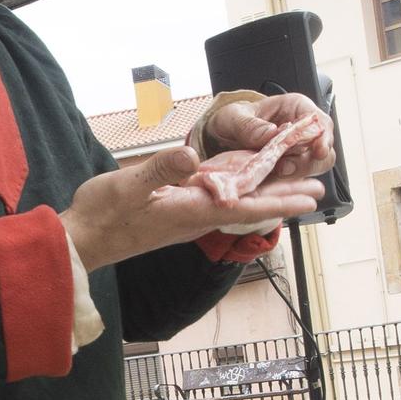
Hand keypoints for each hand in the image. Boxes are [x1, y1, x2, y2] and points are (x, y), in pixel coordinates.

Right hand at [62, 143, 323, 270]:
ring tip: (294, 185)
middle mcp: (196, 217)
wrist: (82, 241)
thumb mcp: (127, 187)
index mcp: (191, 211)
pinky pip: (220, 201)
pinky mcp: (178, 212)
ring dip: (267, 194)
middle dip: (284, 197)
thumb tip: (192, 158)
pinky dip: (242, 191)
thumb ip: (159, 170)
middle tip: (318, 190)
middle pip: (250, 208)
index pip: (246, 207)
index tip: (310, 197)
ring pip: (238, 204)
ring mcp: (188, 216)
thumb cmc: (101, 215)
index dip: (280, 201)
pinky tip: (248, 184)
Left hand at [205, 92, 335, 181]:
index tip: (318, 151)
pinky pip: (298, 179)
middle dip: (308, 162)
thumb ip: (250, 125)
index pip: (321, 122)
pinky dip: (287, 182)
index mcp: (295, 108)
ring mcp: (298, 151)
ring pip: (314, 167)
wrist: (221, 137)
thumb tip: (272, 133)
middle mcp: (302, 130)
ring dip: (298, 174)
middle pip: (323, 149)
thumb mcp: (233, 117)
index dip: (324, 138)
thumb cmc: (232, 120)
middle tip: (285, 167)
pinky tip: (270, 179)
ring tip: (276, 172)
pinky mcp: (291, 168)